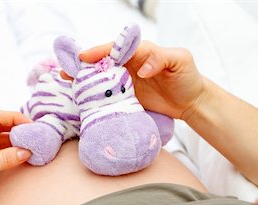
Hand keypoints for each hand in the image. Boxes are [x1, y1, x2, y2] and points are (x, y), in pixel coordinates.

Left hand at [0, 110, 31, 196]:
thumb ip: (3, 159)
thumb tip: (24, 152)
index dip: (14, 118)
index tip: (30, 125)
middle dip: (17, 130)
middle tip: (33, 136)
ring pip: (0, 141)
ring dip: (15, 143)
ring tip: (30, 147)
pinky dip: (10, 153)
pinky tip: (20, 156)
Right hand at [79, 41, 205, 120]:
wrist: (191, 102)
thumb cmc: (187, 77)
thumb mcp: (180, 61)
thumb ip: (161, 58)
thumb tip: (142, 68)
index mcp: (140, 52)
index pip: (116, 48)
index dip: (99, 52)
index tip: (84, 57)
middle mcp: (130, 65)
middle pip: (103, 62)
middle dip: (84, 65)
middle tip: (66, 70)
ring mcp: (127, 82)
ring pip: (102, 78)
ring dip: (84, 80)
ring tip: (67, 82)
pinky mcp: (127, 98)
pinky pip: (108, 95)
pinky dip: (95, 96)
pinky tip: (82, 98)